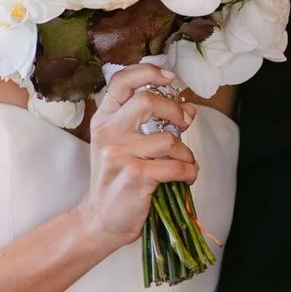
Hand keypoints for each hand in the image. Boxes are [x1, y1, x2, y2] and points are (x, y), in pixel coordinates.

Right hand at [76, 63, 198, 251]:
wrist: (101, 219)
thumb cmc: (118, 180)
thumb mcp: (125, 146)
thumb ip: (152, 124)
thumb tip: (189, 109)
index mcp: (104, 120)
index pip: (121, 81)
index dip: (148, 72)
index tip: (169, 77)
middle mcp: (108, 133)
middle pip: (147, 101)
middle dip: (175, 111)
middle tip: (184, 124)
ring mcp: (119, 155)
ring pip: (168, 139)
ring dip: (186, 153)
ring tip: (183, 164)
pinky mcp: (135, 177)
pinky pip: (176, 166)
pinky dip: (189, 172)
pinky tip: (184, 178)